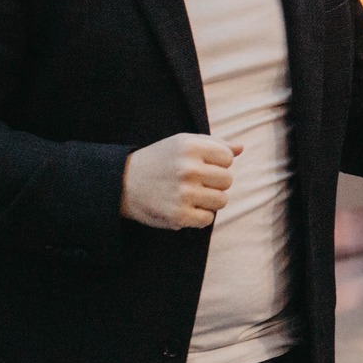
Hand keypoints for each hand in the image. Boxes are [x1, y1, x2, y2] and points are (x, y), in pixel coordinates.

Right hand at [121, 133, 240, 229]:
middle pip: (227, 180)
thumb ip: (214, 144)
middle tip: (194, 182)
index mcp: (190, 147)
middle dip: (214, 183)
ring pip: (221, 201)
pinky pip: (208, 219)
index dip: (217, 163)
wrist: (121, 184)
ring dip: (209, 201)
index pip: (228, 158)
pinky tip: (185, 208)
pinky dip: (199, 217)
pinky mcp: (178, 215)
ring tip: (190, 195)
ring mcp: (183, 193)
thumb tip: (241, 148)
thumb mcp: (182, 143)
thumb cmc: (159, 160)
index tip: (200, 166)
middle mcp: (187, 169)